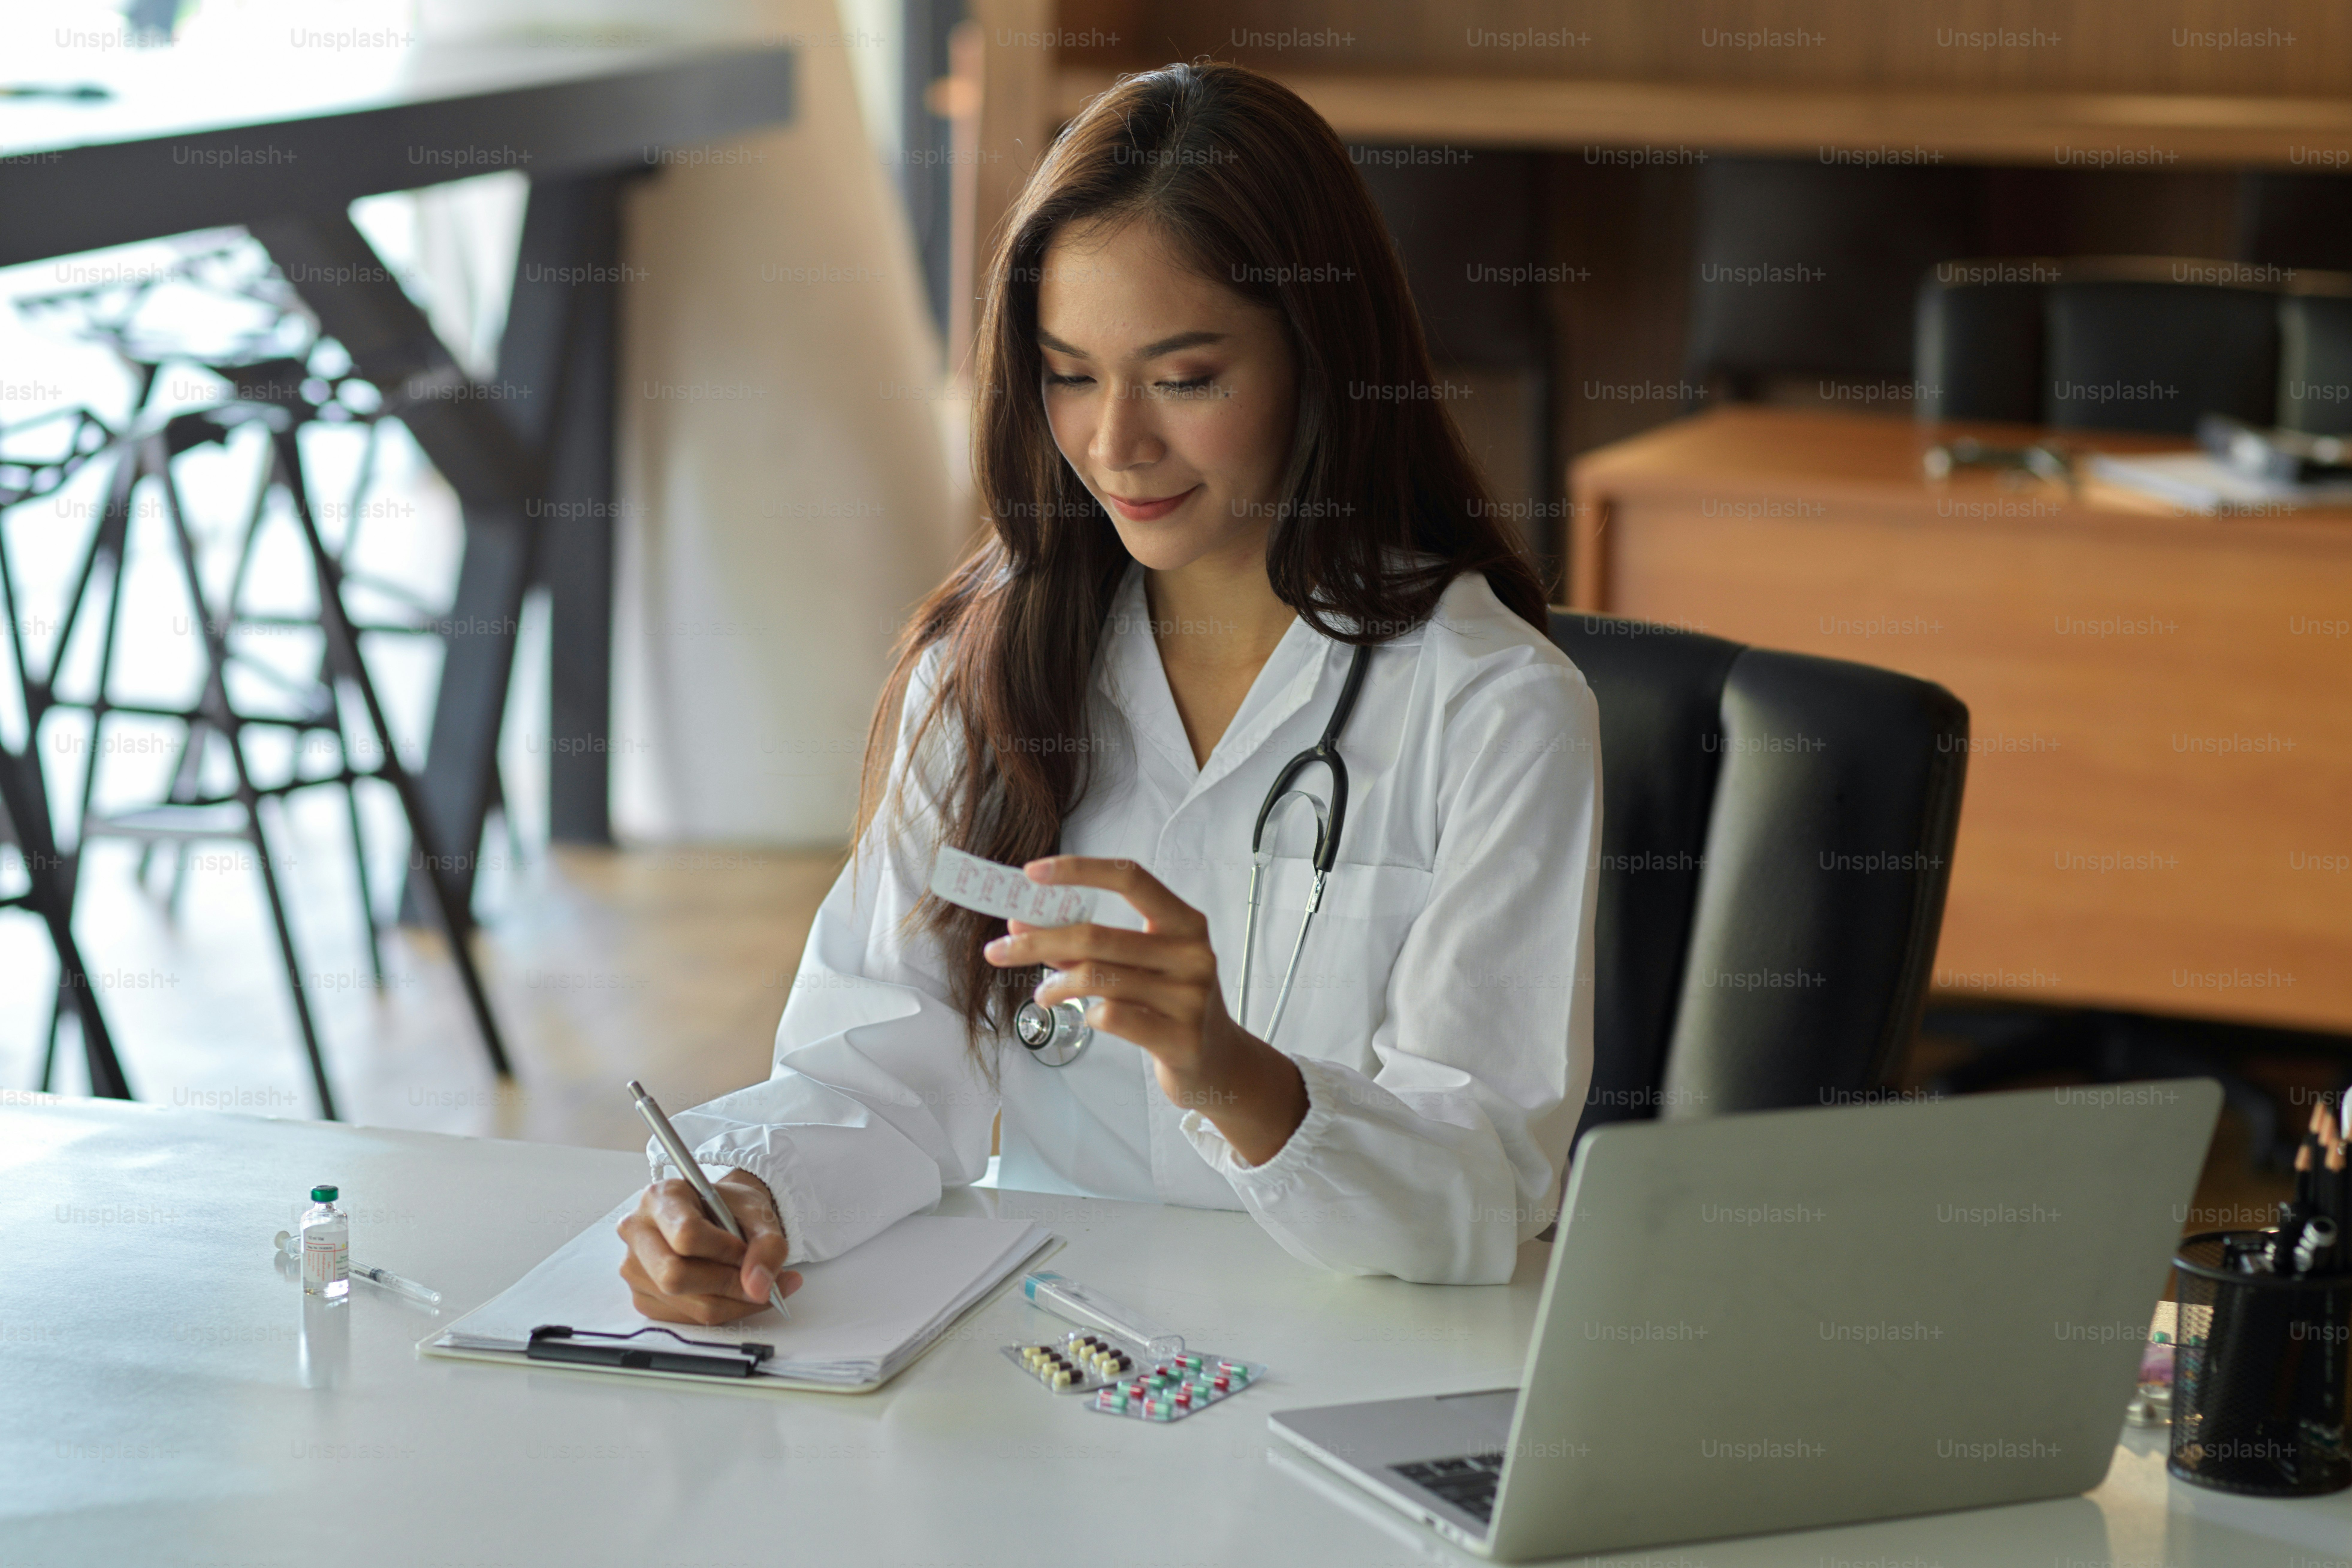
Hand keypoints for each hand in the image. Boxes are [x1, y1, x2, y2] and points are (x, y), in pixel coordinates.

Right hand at [617, 1168, 800, 1324]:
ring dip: (731, 1302)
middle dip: (727, 1283)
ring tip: (756, 1287)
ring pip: (686, 1303)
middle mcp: (638, 1231)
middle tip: (760, 1280)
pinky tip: (733, 1294)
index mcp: (660, 1198)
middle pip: (675, 1275)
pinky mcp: (643, 1297)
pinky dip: (720, 1312)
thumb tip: (759, 1287)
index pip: (686, 1235)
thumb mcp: (758, 1214)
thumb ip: (767, 1246)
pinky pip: (685, 1319)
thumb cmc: (733, 1209)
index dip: (724, 1251)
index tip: (748, 1252)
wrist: (723, 1216)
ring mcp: (635, 1268)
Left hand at [983, 855, 1307, 1164]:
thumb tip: (1021, 925)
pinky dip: (1088, 1015)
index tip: (1031, 873)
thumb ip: (1086, 944)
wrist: (1218, 1063)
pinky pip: (1114, 1017)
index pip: (1131, 879)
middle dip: (1038, 942)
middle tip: (997, 950)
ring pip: (1099, 978)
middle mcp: (1192, 954)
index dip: (1079, 870)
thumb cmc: (1170, 1004)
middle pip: (1098, 936)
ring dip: (1056, 985)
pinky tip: (1086, 1017)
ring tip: (1043, 994)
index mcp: (1185, 923)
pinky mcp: (1181, 1038)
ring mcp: (1190, 997)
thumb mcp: (1138, 965)